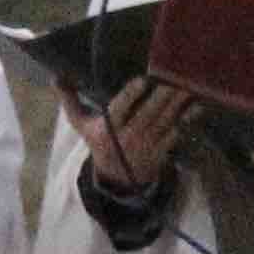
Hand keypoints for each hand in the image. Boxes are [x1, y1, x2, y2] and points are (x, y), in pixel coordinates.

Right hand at [70, 78, 195, 192]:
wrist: (118, 179)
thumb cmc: (99, 142)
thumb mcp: (81, 125)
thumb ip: (70, 101)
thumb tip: (56, 77)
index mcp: (107, 130)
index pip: (119, 111)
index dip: (131, 96)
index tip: (142, 80)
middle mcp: (128, 137)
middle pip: (148, 113)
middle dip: (162, 94)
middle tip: (174, 74)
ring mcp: (148, 144)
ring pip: (165, 120)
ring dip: (178, 102)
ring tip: (188, 83)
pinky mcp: (164, 149)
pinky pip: (178, 131)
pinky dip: (188, 118)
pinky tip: (197, 103)